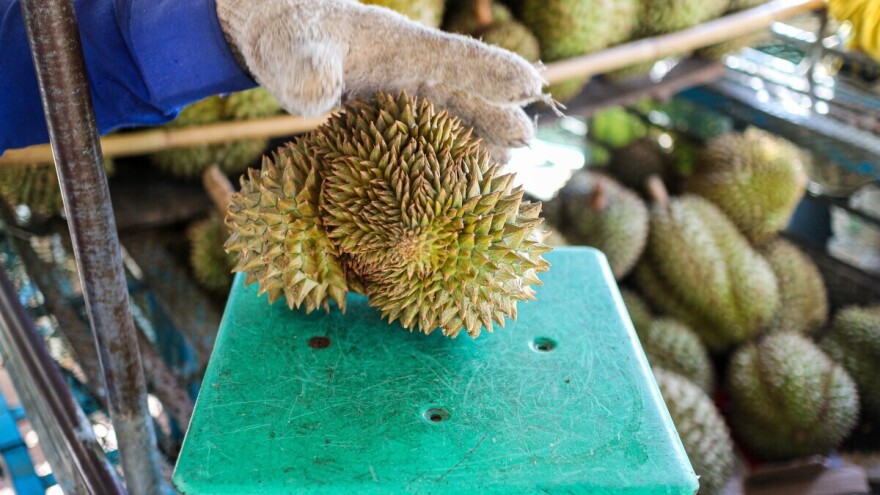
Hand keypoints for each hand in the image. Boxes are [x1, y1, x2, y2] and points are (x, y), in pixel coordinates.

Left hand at [215, 0, 545, 153]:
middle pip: (462, 94)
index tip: (528, 84)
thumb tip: (319, 94)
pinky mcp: (392, 118)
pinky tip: (461, 181)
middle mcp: (409, 71)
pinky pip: (428, 137)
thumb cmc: (288, 38)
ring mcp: (403, 95)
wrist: (282, 40)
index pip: (451, 57)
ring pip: (452, 118)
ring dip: (478, 143)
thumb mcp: (291, 49)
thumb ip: (306, 67)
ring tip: (504, 172)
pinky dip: (447, 157)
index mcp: (396, 45)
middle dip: (495, 116)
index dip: (488, 71)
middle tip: (526, 141)